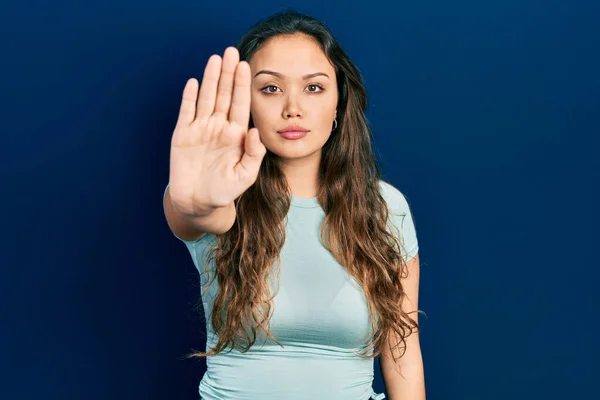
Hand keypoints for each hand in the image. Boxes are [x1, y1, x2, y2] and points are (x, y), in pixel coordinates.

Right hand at [168, 47, 265, 215]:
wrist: (198, 203)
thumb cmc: (224, 191)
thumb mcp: (244, 176)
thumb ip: (253, 154)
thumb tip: (255, 131)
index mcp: (236, 135)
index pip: (241, 104)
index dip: (243, 85)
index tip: (246, 66)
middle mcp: (219, 127)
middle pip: (224, 95)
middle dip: (228, 74)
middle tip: (232, 51)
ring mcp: (200, 129)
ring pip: (206, 98)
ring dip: (211, 79)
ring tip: (215, 59)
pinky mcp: (182, 135)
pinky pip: (186, 112)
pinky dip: (189, 98)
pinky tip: (194, 83)